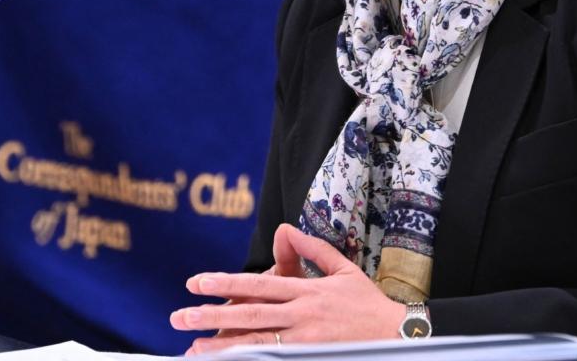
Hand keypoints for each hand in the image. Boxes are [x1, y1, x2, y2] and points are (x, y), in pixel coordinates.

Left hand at [170, 223, 405, 351]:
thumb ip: (312, 250)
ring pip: (257, 342)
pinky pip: (274, 359)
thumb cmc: (368, 303)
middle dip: (211, 314)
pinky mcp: (311, 357)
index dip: (226, 284)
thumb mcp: (343, 269)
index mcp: (308, 290)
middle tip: (179, 316)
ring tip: (192, 347)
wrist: (397, 335)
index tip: (198, 282)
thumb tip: (286, 229)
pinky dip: (250, 360)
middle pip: (250, 314)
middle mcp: (303, 314)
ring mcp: (306, 340)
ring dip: (222, 345)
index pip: (259, 285)